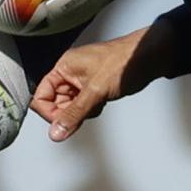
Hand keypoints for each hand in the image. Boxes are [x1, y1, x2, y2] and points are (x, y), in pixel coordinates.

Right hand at [31, 29, 158, 141]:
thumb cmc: (124, 63)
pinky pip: (83, 105)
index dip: (49, 112)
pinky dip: (92, 109)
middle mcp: (69, 74)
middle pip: (54, 103)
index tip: (63, 122)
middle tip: (86, 110)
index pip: (41, 95)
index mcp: (63, 67)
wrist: (149, 58)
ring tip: (97, 102)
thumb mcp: (95, 91)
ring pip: (70, 106)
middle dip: (69, 112)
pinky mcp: (93, 88)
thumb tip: (56, 132)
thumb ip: (73, 114)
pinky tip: (103, 102)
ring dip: (82, 112)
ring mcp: (81, 81)